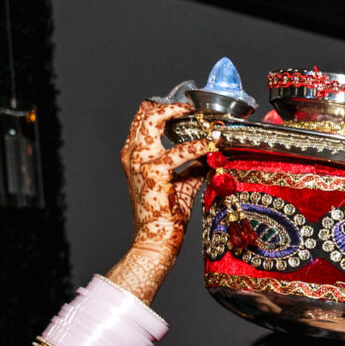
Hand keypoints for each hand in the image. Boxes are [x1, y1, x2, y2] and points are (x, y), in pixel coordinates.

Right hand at [121, 100, 211, 257]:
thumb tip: (211, 154)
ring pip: (155, 119)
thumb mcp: (181, 184)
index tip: (187, 110)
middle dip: (171, 105)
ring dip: (182, 115)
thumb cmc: (165, 216)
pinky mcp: (155, 171)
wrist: (154, 239)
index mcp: (134, 155)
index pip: (144, 120)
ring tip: (205, 121)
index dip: (165, 110)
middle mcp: (133, 153)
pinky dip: (198, 145)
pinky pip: (180, 150)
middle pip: (145, 112)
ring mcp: (140, 160)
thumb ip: (192, 167)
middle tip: (194, 109)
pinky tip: (212, 144)